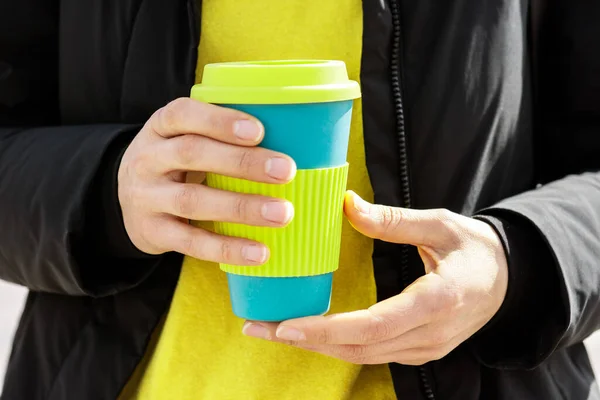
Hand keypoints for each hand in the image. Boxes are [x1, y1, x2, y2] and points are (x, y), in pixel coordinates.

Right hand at [118, 98, 295, 264]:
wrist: (124, 202)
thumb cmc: (174, 164)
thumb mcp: (182, 139)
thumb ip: (217, 136)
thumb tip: (289, 137)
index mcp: (160, 127)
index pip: (183, 115)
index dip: (219, 121)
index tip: (258, 131)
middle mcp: (147, 159)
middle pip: (192, 154)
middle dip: (242, 162)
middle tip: (286, 170)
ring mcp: (146, 197)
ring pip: (193, 200)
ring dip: (241, 207)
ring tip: (282, 213)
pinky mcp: (152, 232)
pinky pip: (191, 242)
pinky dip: (227, 247)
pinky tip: (259, 252)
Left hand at [242, 190, 507, 364]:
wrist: (509, 281)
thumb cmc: (476, 249)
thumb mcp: (441, 224)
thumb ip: (394, 220)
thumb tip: (347, 205)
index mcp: (438, 300)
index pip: (374, 325)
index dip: (328, 329)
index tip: (286, 326)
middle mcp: (430, 334)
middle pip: (358, 347)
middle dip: (305, 340)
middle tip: (258, 328)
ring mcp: (425, 348)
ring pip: (361, 356)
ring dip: (315, 345)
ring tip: (272, 330)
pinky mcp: (419, 350)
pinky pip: (371, 353)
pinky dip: (336, 344)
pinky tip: (310, 331)